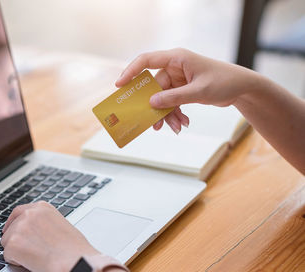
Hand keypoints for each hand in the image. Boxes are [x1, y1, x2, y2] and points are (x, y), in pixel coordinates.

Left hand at [1, 201, 98, 271]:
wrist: (75, 262)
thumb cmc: (74, 250)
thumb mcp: (61, 224)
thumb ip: (44, 223)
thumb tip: (34, 231)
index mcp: (42, 207)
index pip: (19, 212)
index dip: (14, 224)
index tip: (11, 230)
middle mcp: (29, 213)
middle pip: (11, 228)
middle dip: (16, 240)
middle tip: (29, 251)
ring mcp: (20, 227)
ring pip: (7, 242)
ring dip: (17, 251)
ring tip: (36, 256)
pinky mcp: (13, 243)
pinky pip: (7, 256)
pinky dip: (17, 262)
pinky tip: (33, 262)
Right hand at [115, 48, 259, 133]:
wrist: (243, 88)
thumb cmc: (225, 81)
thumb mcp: (199, 91)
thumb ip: (175, 97)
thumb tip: (152, 103)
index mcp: (176, 58)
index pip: (146, 61)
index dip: (131, 72)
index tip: (120, 85)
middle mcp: (174, 67)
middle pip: (153, 87)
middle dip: (154, 106)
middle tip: (152, 123)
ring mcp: (178, 79)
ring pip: (162, 98)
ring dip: (167, 114)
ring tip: (174, 128)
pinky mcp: (182, 89)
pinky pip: (171, 102)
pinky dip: (175, 114)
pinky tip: (183, 123)